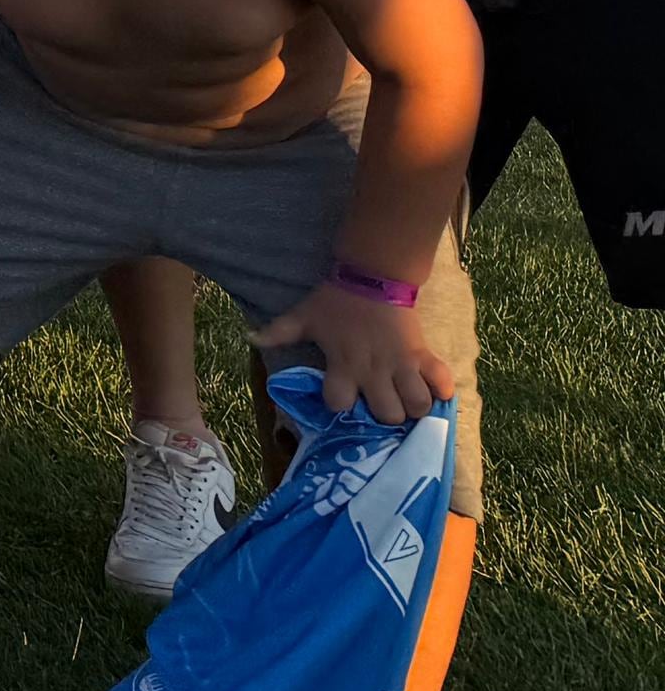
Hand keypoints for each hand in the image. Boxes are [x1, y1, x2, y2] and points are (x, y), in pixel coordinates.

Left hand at [255, 272, 455, 424]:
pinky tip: (435, 389)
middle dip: (385, 415)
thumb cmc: (335, 301)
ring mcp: (402, 364)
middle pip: (388, 415)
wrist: (371, 276)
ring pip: (418, 405)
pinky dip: (442, 390)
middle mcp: (374, 371)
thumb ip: (278, 332)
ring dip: (414, 407)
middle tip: (381, 402)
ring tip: (407, 400)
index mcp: (343, 364)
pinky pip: (443, 382)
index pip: (338, 403)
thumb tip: (248, 338)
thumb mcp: (303, 316)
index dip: (338, 404)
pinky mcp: (424, 354)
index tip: (339, 397)